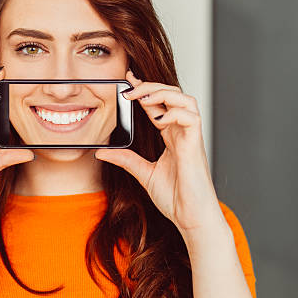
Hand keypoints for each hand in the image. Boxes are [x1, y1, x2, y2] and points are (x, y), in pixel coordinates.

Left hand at [94, 69, 224, 235]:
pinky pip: (191, 118)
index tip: (127, 79)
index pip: (158, 104)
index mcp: (171, 136)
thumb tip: (101, 152)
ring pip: (185, 100)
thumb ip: (126, 159)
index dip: (144, 89)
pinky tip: (158, 117)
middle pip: (172, 95)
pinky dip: (175, 112)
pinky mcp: (195, 146)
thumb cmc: (176, 198)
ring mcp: (190, 138)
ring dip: (163, 93)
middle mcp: (182, 132)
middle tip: (129, 87)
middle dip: (151, 86)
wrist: (191, 218)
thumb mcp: (143, 174)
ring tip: (142, 97)